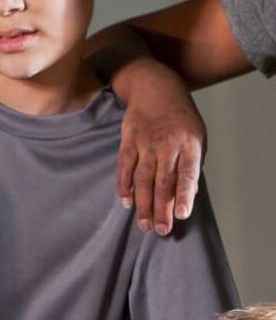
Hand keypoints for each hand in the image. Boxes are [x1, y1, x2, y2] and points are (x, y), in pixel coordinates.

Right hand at [116, 61, 204, 235]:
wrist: (155, 89)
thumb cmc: (180, 118)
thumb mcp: (196, 136)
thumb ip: (191, 164)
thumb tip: (186, 194)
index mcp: (189, 143)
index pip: (187, 173)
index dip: (183, 195)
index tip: (180, 215)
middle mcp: (167, 144)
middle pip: (163, 182)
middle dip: (162, 208)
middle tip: (161, 230)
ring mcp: (145, 144)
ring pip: (143, 180)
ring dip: (143, 204)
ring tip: (145, 225)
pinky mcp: (128, 143)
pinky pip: (125, 169)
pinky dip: (124, 187)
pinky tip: (126, 203)